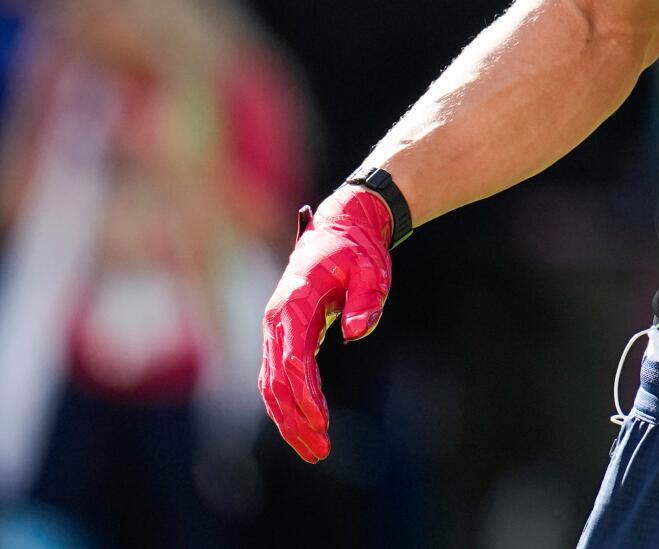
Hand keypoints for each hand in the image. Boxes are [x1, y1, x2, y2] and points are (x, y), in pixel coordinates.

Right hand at [258, 184, 393, 462]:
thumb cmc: (359, 249)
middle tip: (319, 449)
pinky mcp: (284, 334)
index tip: (323, 421)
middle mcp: (277, 318)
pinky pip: (277, 377)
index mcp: (294, 302)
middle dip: (294, 420)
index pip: (293, 359)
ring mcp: (276, 327)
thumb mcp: (372, 269)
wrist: (343, 224)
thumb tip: (357, 334)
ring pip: (270, 385)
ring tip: (315, 449)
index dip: (305, 393)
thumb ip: (365, 300)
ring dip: (288, 419)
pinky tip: (305, 426)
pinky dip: (287, 404)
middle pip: (274, 382)